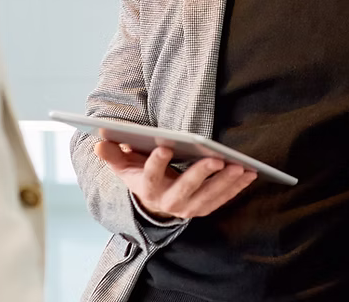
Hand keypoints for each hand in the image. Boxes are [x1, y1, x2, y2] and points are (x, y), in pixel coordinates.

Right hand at [95, 138, 256, 219]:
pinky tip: (249, 174)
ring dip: (226, 182)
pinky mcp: (203, 208)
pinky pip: (221, 199)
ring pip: (208, 197)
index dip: (157, 162)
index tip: (165, 146)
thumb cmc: (139, 175)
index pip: (151, 175)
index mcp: (147, 188)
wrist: (151, 204)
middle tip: (216, 158)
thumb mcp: (122, 165)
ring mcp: (187, 207)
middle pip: (185, 188)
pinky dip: (236, 188)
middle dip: (201, 174)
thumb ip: (112, 153)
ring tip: (242, 166)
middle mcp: (168, 201)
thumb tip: (99, 140)